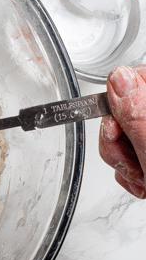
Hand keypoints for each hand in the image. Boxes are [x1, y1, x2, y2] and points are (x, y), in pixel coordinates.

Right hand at [99, 65, 145, 198]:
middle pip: (128, 109)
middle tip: (133, 161)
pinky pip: (132, 152)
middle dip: (119, 140)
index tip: (117, 128)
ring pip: (126, 134)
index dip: (120, 102)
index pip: (140, 78)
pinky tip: (144, 181)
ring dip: (125, 161)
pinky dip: (133, 170)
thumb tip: (119, 79)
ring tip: (143, 178)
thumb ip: (138, 114)